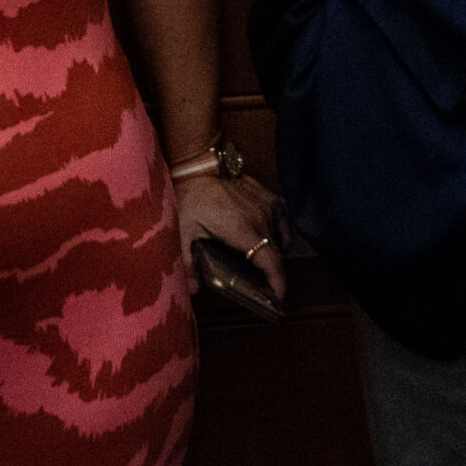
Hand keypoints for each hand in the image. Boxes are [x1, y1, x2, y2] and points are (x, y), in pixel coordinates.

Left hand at [174, 172, 287, 302]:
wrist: (199, 165)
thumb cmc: (191, 197)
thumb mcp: (183, 230)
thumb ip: (187, 262)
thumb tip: (192, 291)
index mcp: (243, 230)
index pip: (271, 262)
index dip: (278, 283)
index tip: (278, 300)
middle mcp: (261, 218)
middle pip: (277, 255)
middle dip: (274, 274)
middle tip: (263, 288)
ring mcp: (268, 206)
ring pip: (282, 238)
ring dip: (276, 254)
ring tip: (262, 265)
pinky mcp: (269, 196)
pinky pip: (282, 221)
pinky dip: (279, 234)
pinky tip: (265, 239)